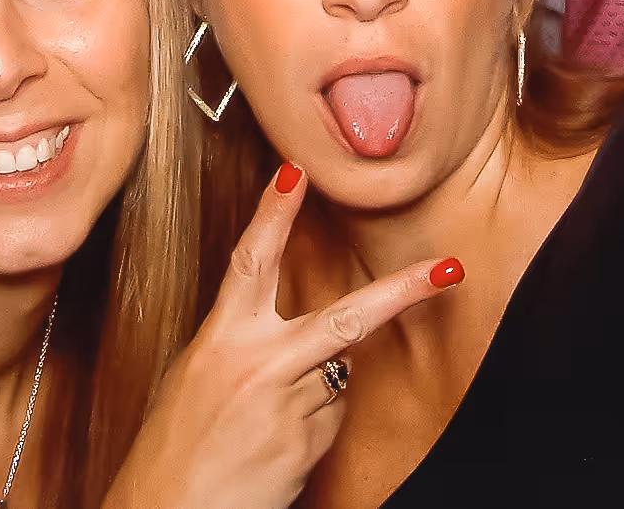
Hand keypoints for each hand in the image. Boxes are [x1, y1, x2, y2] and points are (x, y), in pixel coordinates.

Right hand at [105, 165, 458, 508]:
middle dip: (402, 291)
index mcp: (219, 340)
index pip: (250, 263)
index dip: (274, 214)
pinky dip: (313, 427)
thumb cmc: (175, 451)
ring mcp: (287, 406)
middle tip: (449, 269)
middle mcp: (257, 365)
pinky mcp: (306, 447)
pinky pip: (331, 419)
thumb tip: (300, 338)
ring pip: (337, 377)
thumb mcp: (195, 380)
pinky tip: (276, 448)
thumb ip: (244, 346)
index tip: (295, 171)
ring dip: (317, 391)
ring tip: (264, 423)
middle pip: (346, 317)